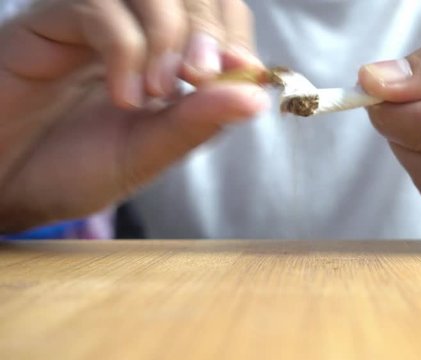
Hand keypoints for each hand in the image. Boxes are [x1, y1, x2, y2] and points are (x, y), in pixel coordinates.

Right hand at [0, 0, 268, 231]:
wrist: (5, 186)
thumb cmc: (73, 170)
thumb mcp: (149, 152)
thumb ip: (198, 122)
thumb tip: (258, 97)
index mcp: (164, 57)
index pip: (218, 13)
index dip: (235, 35)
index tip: (242, 71)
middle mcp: (132, 30)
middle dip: (206, 29)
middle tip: (199, 77)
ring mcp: (90, 22)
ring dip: (168, 34)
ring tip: (160, 92)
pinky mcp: (47, 22)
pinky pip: (97, 6)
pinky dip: (124, 48)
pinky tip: (124, 96)